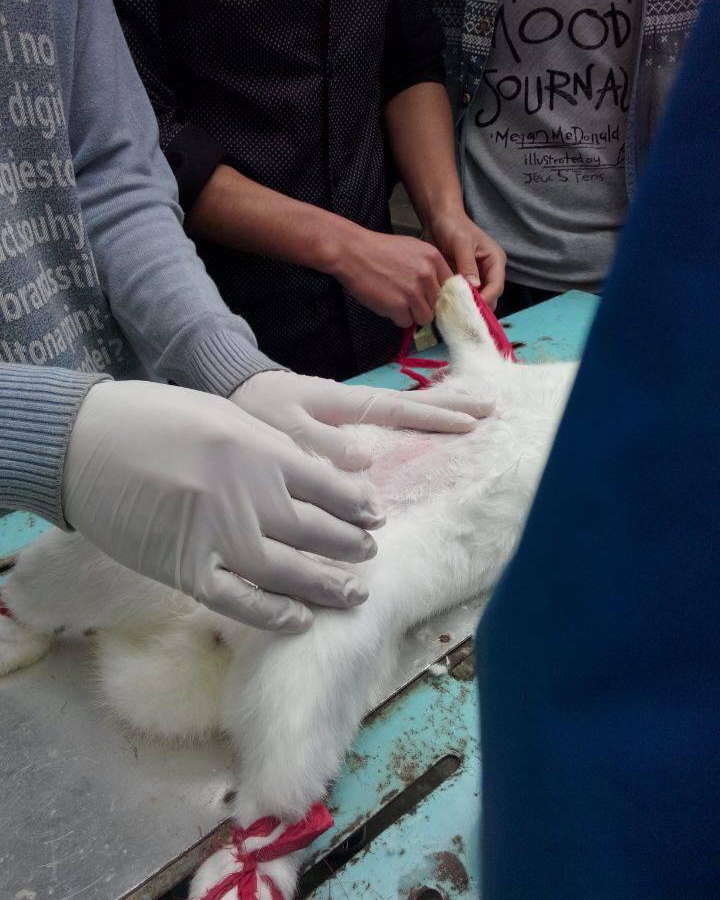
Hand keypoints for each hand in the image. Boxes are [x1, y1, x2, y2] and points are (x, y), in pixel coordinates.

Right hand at [62, 381, 384, 631]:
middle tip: (370, 553)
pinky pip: (239, 601)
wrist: (82, 442)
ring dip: (327, 585)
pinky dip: (272, 614)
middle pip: (317, 530)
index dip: (356, 504)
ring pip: (289, 572)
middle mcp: (247, 496)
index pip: (327, 485)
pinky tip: (298, 620)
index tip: (374, 515)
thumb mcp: (223, 416)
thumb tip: (309, 477)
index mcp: (259, 450)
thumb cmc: (151, 419)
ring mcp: (218, 536)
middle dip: (351, 545)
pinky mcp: (185, 570)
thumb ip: (267, 448)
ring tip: (355, 593)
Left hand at [231, 372, 493, 470]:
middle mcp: (353, 404)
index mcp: (344, 402)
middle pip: (411, 403)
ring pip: (400, 409)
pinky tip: (422, 429)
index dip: (435, 416)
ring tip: (472, 411)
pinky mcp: (339, 418)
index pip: (398, 409)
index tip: (471, 422)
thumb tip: (368, 459)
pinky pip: (382, 419)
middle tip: (491, 407)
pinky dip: (409, 420)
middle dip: (450, 405)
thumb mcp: (285, 427)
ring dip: (436, 410)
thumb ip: (322, 443)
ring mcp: (348, 409)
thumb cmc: (257, 409)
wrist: (233, 388)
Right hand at [325, 227, 452, 327]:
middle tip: (405, 298)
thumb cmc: (378, 250)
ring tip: (395, 301)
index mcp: (433, 258)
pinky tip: (386, 304)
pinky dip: (396, 318)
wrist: (352, 252)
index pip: (450, 286)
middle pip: (437, 304)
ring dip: (411, 314)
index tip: (428, 297)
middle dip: (423, 305)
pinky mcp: (399, 306)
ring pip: (425, 317)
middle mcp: (427, 274)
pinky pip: (406, 323)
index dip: (438, 294)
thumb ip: (428, 267)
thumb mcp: (412, 249)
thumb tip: (437, 289)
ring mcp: (413, 291)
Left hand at [426, 212, 505, 308]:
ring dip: (467, 307)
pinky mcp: (463, 282)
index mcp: (495, 261)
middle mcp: (488, 272)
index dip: (486, 299)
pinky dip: (457, 304)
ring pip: (477, 300)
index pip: (496, 286)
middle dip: (477, 307)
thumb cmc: (453, 226)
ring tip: (453, 314)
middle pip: (489, 297)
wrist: (438, 220)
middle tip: (461, 316)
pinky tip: (447, 309)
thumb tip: (474, 286)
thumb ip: (467, 264)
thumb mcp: (461, 243)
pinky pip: (463, 297)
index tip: (471, 308)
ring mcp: (476, 278)